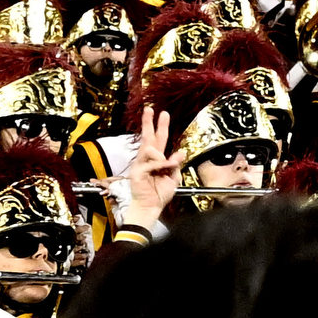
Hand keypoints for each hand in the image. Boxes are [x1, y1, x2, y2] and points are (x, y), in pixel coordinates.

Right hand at [117, 111, 176, 232]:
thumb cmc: (159, 194)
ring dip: (162, 155)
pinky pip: (152, 163)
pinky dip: (162, 165)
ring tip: (167, 165)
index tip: (163, 114)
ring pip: (150, 148)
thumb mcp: (173, 177)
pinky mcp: (137, 172)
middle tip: (150, 109)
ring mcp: (140, 165)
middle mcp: (147, 160)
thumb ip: (175, 164)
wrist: (151, 207)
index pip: (159, 139)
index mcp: (156, 160)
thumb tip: (180, 152)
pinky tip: (166, 168)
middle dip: (149, 122)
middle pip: (148, 137)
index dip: (161, 127)